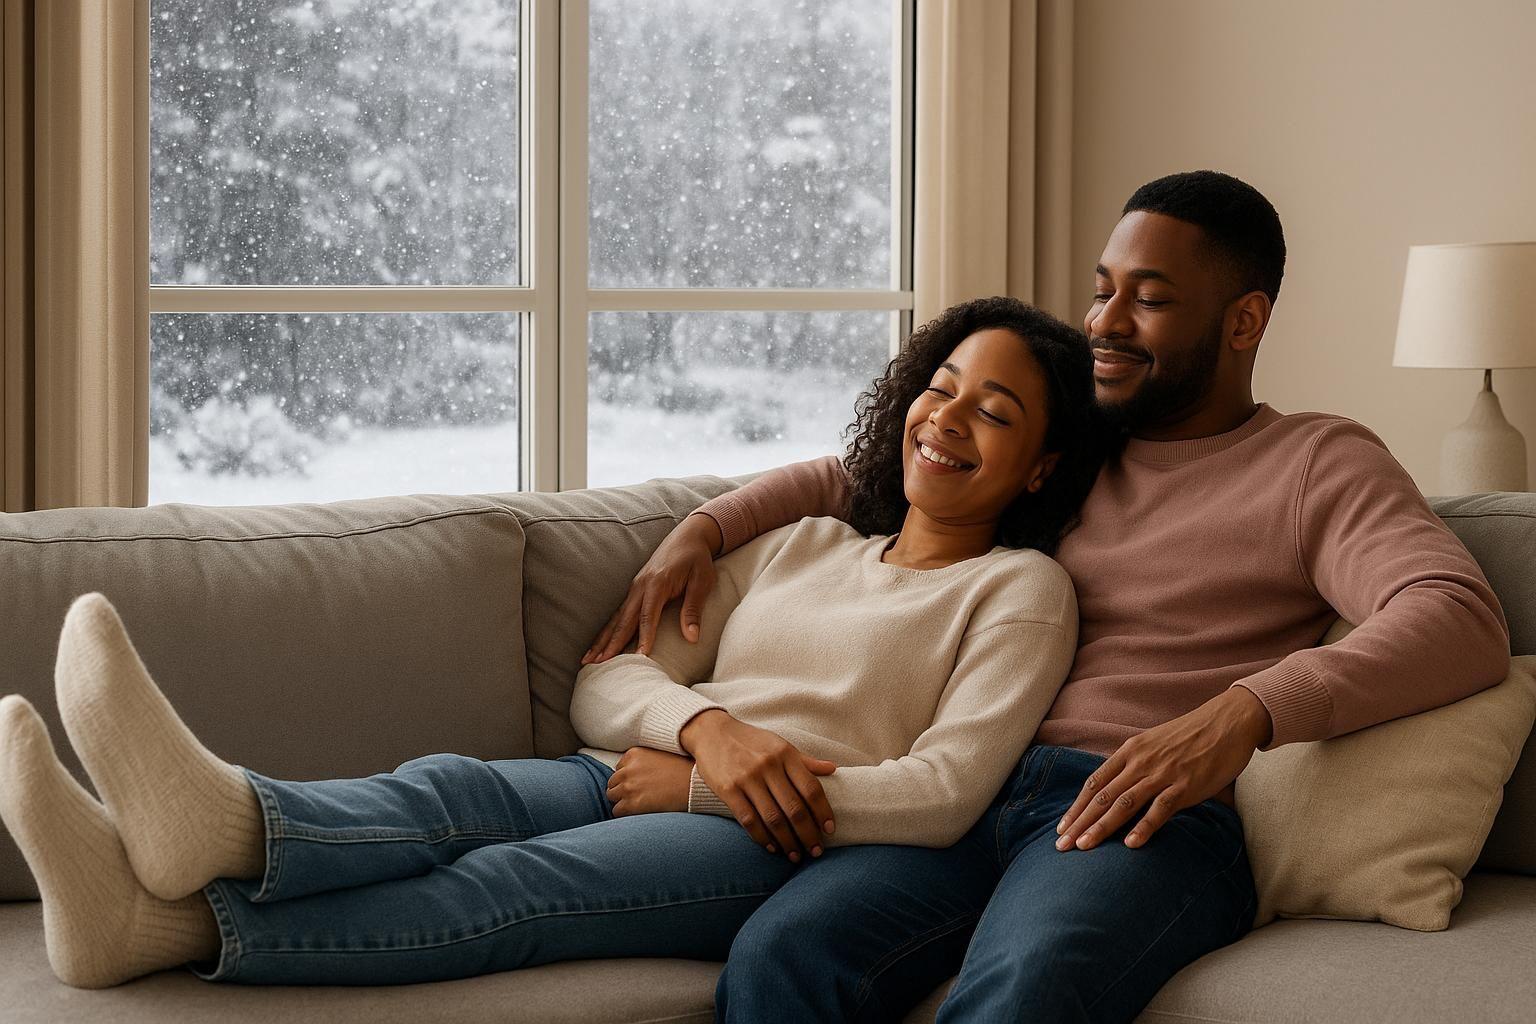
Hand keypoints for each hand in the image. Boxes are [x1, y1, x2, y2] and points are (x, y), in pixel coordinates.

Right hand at [582, 512, 722, 663]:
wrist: (689, 535)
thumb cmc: (698, 558)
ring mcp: (635, 587)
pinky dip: (608, 630)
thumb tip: (692, 637)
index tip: (639, 657)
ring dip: (602, 639)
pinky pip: (619, 613)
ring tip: (587, 660)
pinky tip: (599, 644)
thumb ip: (694, 609)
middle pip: (624, 619)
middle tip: (597, 664)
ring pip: (616, 618)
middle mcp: (641, 586)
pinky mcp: (635, 589)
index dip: (644, 637)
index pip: (648, 615)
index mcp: (658, 583)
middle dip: (610, 643)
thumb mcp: (702, 581)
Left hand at [606, 747, 693, 815]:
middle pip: (613, 782)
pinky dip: (626, 813)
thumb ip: (643, 761)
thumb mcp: (660, 755)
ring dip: (623, 801)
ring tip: (639, 804)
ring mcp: (628, 786)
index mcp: (634, 754)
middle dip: (623, 789)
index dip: (629, 777)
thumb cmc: (683, 771)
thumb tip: (633, 774)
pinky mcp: (632, 804)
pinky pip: (617, 811)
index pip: (619, 768)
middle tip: (638, 795)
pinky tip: (639, 812)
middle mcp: (628, 769)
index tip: (640, 783)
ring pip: (612, 796)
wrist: (694, 786)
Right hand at [680, 710, 837, 862]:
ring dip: (787, 841)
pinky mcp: (728, 789)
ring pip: (773, 818)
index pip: (811, 788)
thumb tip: (833, 769)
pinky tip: (772, 847)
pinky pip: (749, 820)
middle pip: (794, 808)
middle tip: (815, 852)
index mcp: (785, 754)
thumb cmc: (751, 741)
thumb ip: (805, 760)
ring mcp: (747, 778)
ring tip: (795, 855)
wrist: (712, 732)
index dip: (823, 812)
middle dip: (808, 834)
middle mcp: (768, 765)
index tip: (830, 830)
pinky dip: (762, 837)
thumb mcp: (780, 744)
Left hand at [1054, 686, 1272, 851]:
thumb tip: (1117, 788)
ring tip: (1084, 847)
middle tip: (1062, 845)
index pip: (1095, 783)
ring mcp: (1162, 774)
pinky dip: (1144, 827)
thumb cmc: (1191, 736)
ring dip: (1102, 827)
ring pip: (1124, 803)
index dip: (1077, 807)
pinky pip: (1160, 809)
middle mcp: (1140, 762)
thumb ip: (1135, 764)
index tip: (1062, 827)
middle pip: (1102, 796)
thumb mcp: (1154, 744)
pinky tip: (1130, 845)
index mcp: (1130, 751)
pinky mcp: (1185, 785)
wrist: (1227, 721)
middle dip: (1080, 822)